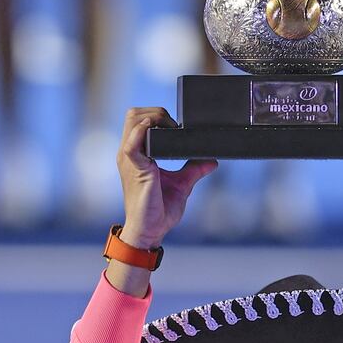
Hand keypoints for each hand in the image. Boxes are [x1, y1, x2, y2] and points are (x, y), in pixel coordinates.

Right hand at [116, 107, 217, 248]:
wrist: (150, 231)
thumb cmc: (159, 211)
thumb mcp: (182, 184)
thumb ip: (194, 169)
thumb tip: (212, 160)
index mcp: (137, 154)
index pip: (138, 120)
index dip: (157, 114)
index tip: (177, 125)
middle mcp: (130, 154)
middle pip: (134, 114)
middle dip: (156, 111)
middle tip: (176, 126)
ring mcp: (130, 160)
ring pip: (133, 121)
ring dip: (153, 117)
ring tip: (171, 129)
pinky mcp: (136, 170)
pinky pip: (132, 145)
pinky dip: (143, 132)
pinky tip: (156, 131)